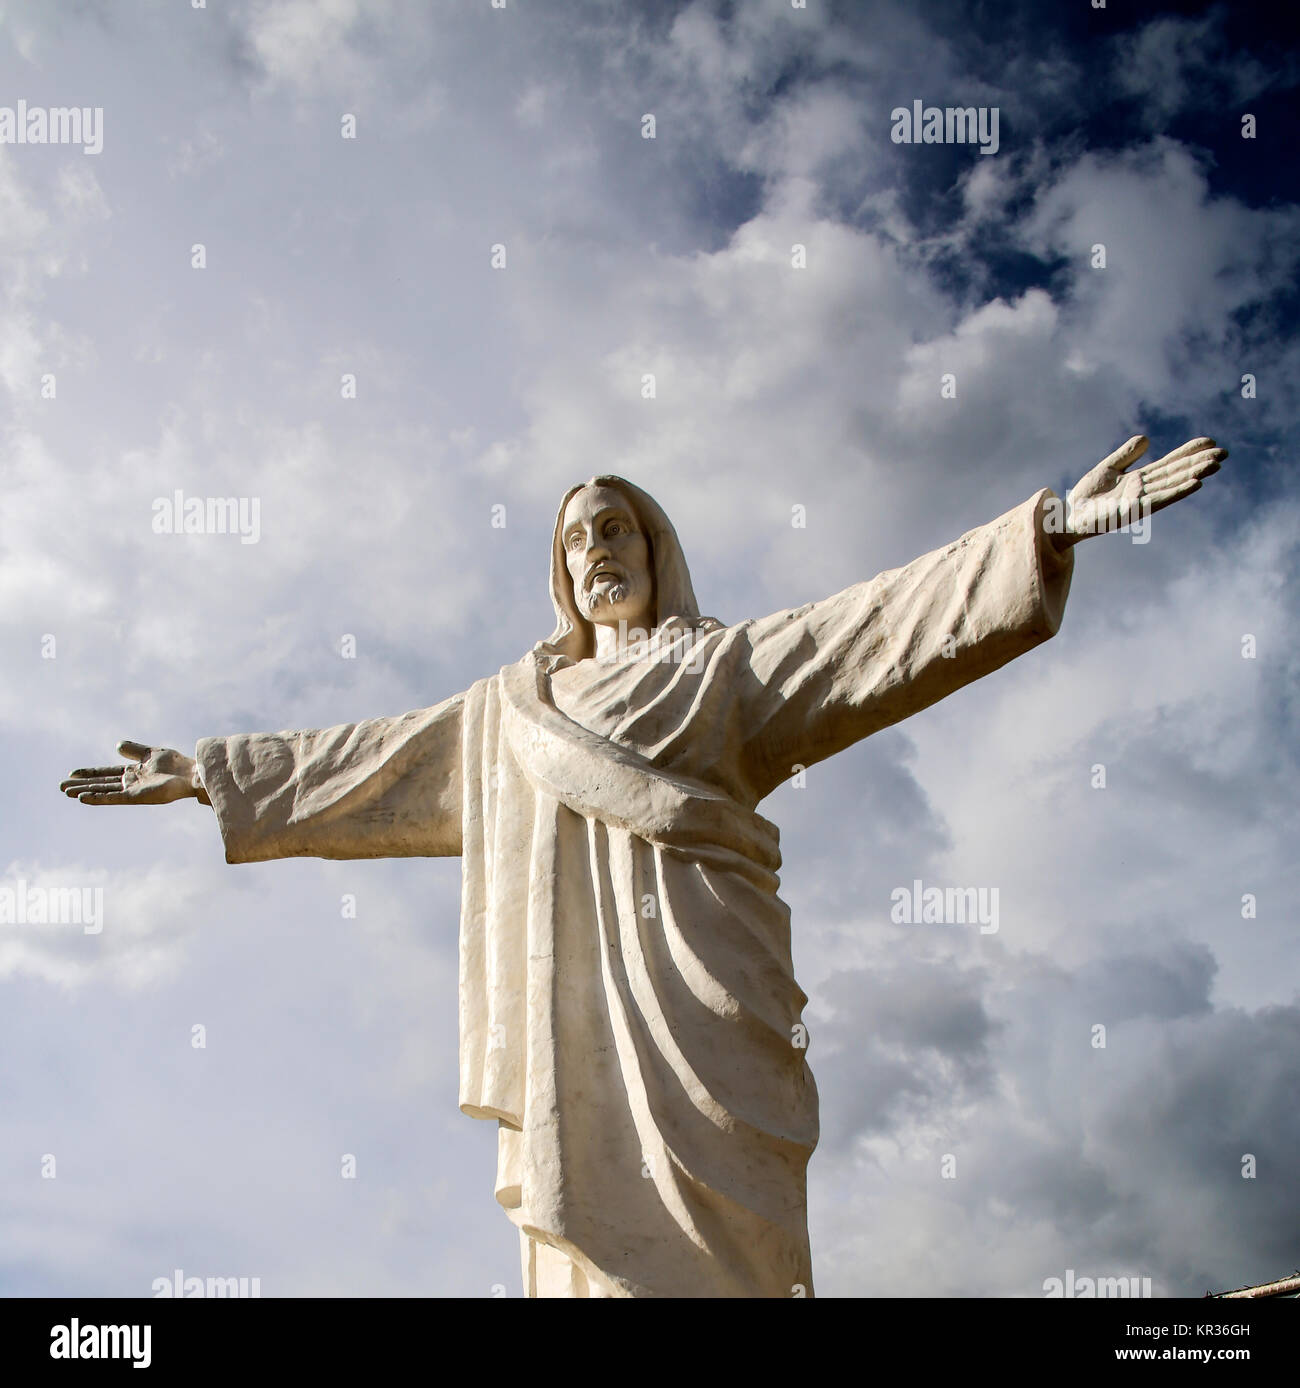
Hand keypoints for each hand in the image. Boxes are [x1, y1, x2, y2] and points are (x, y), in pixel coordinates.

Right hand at [59, 741, 207, 804]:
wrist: (190, 773)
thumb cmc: (175, 764)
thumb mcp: (150, 753)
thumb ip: (133, 750)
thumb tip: (117, 746)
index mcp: (133, 772)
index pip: (106, 773)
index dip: (89, 773)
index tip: (72, 773)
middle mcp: (130, 782)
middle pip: (100, 783)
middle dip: (81, 784)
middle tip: (61, 787)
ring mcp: (131, 790)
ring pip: (102, 791)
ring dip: (84, 791)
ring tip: (67, 792)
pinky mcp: (136, 796)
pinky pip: (113, 798)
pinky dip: (98, 797)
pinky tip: (83, 797)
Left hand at [1055, 435, 1226, 549]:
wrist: (1069, 516)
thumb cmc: (1087, 496)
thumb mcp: (1108, 468)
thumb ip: (1127, 455)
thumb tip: (1147, 439)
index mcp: (1139, 480)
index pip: (1168, 464)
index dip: (1188, 453)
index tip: (1209, 442)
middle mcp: (1144, 491)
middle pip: (1176, 473)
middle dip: (1199, 463)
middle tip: (1224, 453)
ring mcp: (1140, 501)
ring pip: (1173, 485)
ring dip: (1195, 475)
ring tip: (1216, 465)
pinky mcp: (1133, 511)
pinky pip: (1160, 499)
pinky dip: (1178, 491)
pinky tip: (1196, 484)